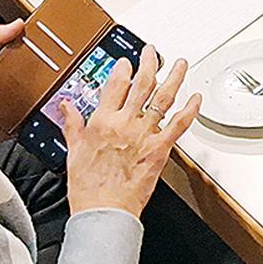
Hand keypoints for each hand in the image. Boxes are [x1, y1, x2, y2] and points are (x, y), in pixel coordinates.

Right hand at [62, 46, 199, 216]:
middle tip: (154, 52)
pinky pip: (179, 124)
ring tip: (181, 64)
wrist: (104, 211)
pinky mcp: (160, 148)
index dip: (123, 69)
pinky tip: (196, 98)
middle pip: (142, 84)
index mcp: (103, 121)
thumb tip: (66, 107)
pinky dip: (190, 109)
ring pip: (163, 98)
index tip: (127, 61)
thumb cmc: (89, 187)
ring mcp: (145, 134)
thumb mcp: (73, 151)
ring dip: (174, 78)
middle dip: (150, 63)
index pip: (115, 85)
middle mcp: (125, 123)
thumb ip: (72, 124)